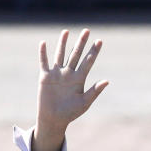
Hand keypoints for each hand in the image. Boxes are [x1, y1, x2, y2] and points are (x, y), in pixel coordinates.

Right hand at [31, 29, 108, 150]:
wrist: (54, 119)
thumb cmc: (71, 113)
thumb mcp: (84, 102)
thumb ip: (95, 91)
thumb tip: (107, 81)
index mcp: (79, 79)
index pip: (88, 62)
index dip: (94, 52)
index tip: (100, 41)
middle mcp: (69, 73)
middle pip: (76, 54)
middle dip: (81, 43)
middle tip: (87, 31)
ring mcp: (57, 74)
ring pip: (60, 55)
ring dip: (63, 43)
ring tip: (66, 31)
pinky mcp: (45, 77)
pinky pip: (44, 62)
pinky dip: (43, 53)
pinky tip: (44, 43)